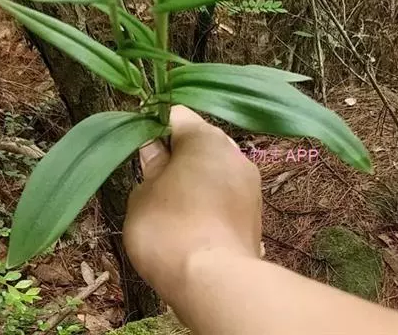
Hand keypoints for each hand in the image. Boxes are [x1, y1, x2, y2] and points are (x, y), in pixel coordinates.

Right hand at [123, 105, 261, 303]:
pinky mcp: (256, 207)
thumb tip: (154, 148)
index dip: (154, 128)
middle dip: (177, 153)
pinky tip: (197, 220)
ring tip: (176, 205)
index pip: (175, 114)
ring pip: (214, 165)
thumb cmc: (168, 229)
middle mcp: (233, 150)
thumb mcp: (143, 193)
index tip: (142, 150)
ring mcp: (249, 179)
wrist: (214, 282)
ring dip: (195, 175)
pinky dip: (211, 196)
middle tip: (155, 181)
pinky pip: (227, 189)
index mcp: (204, 137)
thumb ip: (150, 165)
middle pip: (198, 139)